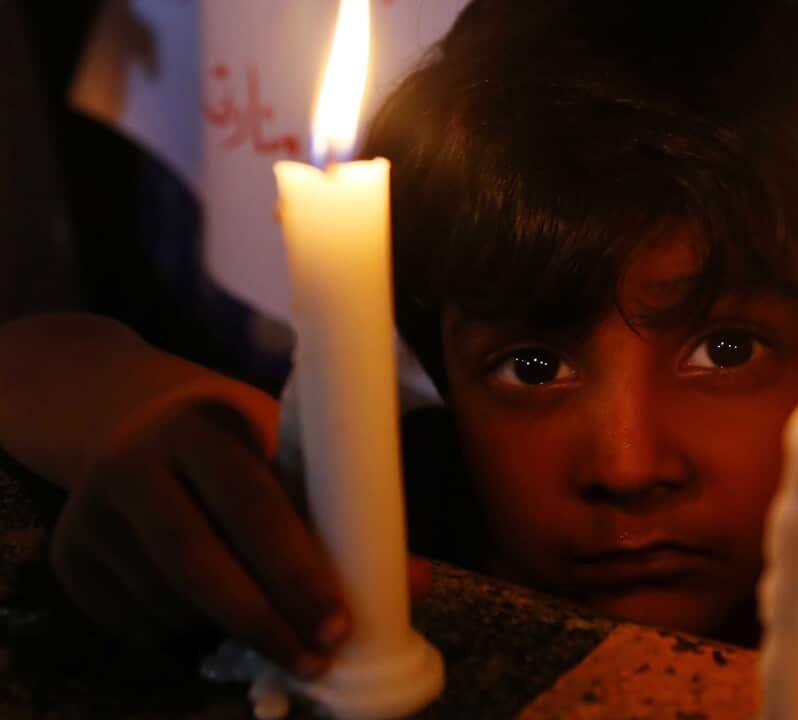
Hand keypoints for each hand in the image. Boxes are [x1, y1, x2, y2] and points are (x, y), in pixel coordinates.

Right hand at [51, 403, 348, 677]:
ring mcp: (88, 512)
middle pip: (196, 564)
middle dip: (262, 622)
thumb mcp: (282, 452)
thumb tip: (416, 580)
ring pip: (167, 602)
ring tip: (264, 621)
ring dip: (225, 627)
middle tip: (313, 659)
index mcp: (198, 429)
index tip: (337, 623)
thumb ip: (338, 514)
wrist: (137, 426)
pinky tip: (204, 609)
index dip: (295, 571)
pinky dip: (181, 631)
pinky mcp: (67, 555)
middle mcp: (130, 465)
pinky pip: (134, 622)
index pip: (250, 506)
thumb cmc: (236, 447)